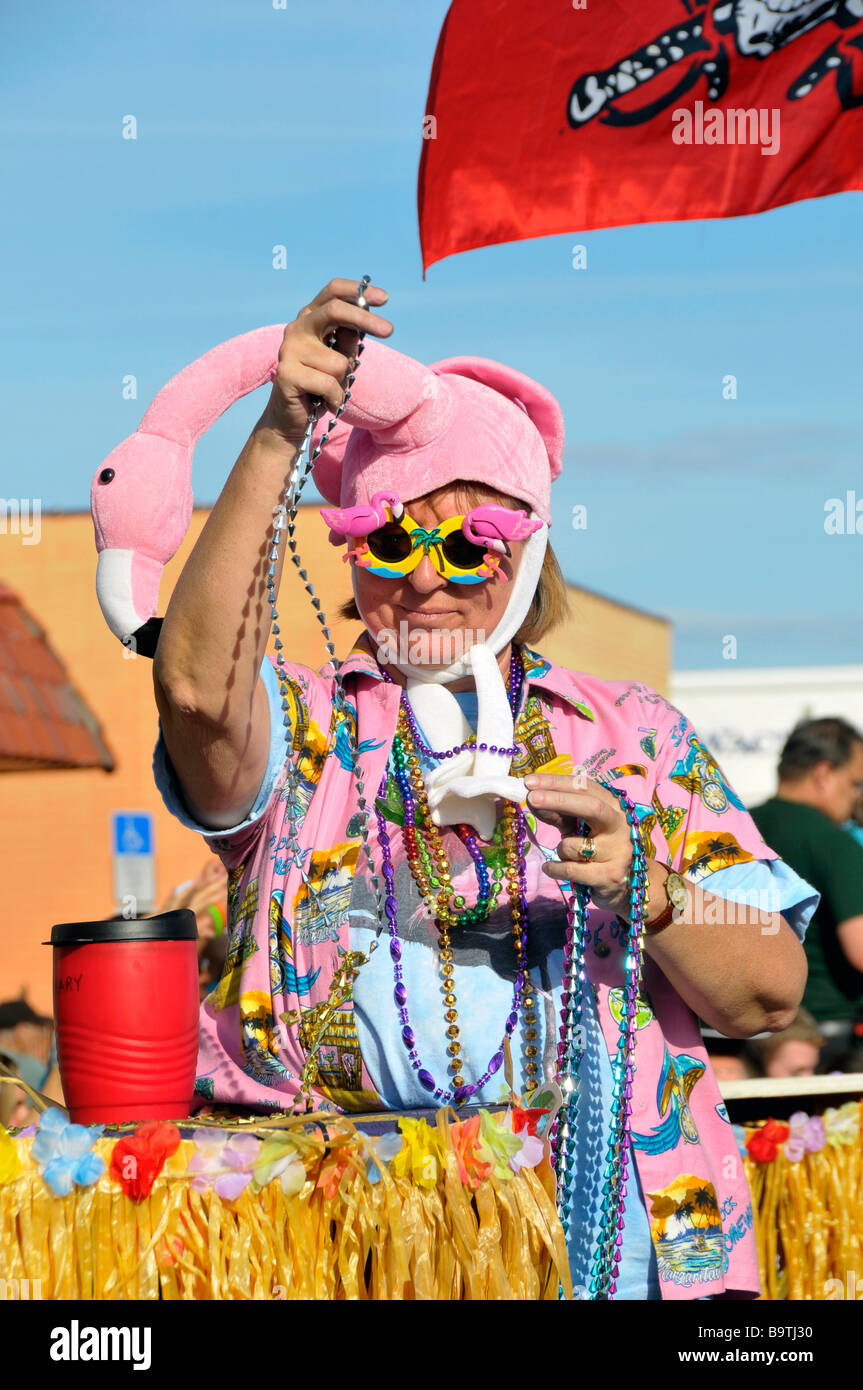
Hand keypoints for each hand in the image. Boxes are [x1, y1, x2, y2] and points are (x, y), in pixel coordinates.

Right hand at [257, 277, 392, 446]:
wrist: (291, 419)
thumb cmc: (320, 385)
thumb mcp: (341, 359)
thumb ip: (348, 340)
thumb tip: (362, 322)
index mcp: (310, 318)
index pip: (332, 291)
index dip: (358, 291)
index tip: (384, 298)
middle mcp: (297, 328)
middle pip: (334, 310)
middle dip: (365, 320)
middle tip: (390, 330)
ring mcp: (289, 350)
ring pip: (339, 361)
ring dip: (343, 382)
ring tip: (329, 391)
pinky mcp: (286, 373)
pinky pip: (329, 384)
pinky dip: (334, 398)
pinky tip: (323, 403)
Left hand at [524, 772, 639, 919]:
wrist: (628, 885)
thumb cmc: (598, 848)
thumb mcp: (579, 827)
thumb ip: (559, 814)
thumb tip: (532, 800)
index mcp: (613, 806)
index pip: (585, 787)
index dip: (557, 782)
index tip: (529, 782)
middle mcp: (620, 826)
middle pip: (590, 806)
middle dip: (558, 800)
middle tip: (531, 798)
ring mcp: (618, 852)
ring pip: (573, 845)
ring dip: (559, 849)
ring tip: (566, 856)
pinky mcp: (610, 876)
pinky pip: (570, 869)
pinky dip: (554, 868)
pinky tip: (550, 868)